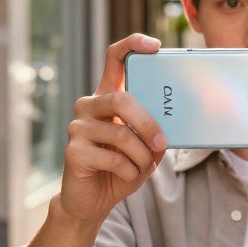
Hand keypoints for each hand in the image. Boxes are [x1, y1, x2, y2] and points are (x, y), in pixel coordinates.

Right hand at [58, 34, 166, 222]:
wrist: (93, 201)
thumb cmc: (122, 169)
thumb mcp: (145, 147)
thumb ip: (155, 130)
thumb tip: (174, 121)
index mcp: (107, 97)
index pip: (115, 59)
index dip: (133, 46)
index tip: (154, 45)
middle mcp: (89, 106)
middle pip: (121, 99)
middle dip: (147, 123)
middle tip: (162, 142)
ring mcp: (77, 127)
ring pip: (121, 134)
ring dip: (141, 156)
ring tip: (142, 166)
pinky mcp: (73, 151)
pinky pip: (113, 158)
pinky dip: (130, 171)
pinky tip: (126, 176)